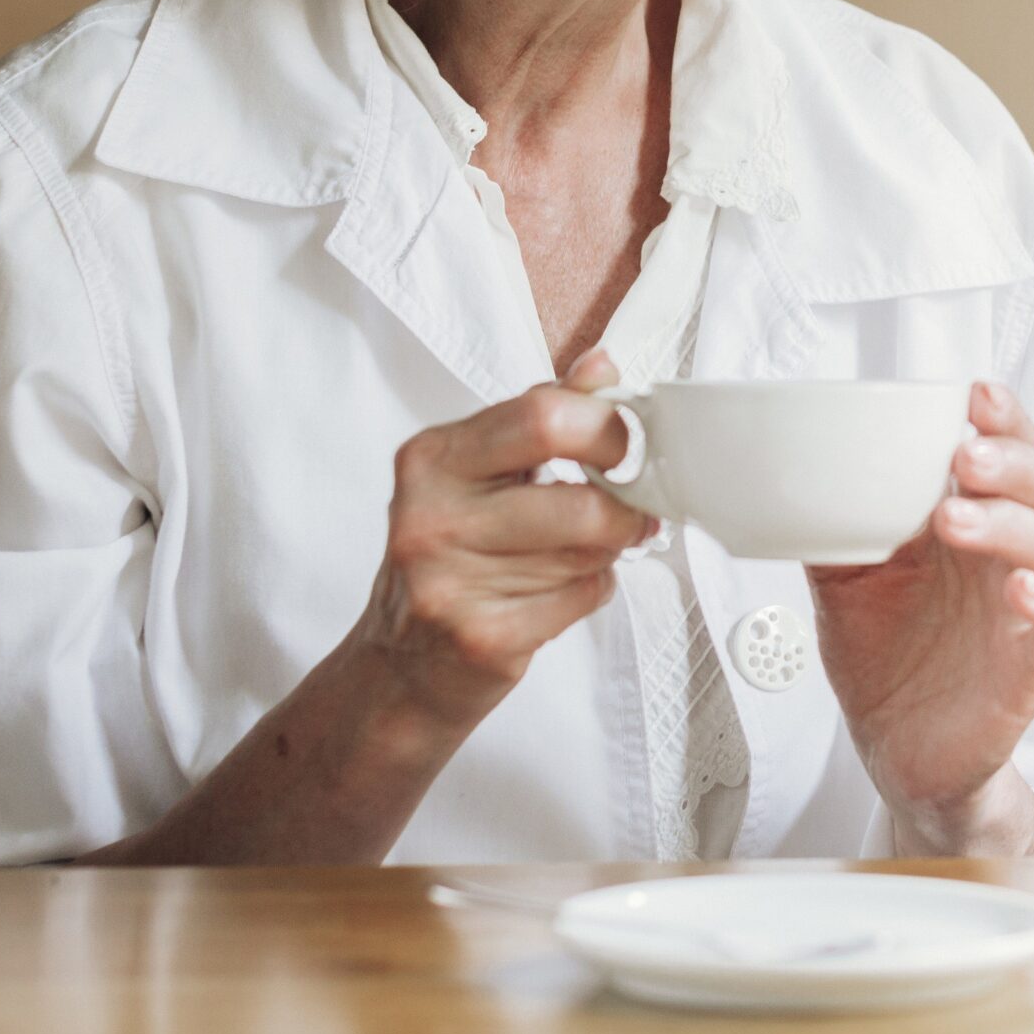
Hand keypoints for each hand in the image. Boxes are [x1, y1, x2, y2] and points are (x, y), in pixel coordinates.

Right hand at [354, 351, 651, 733]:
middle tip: (633, 511)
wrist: (400, 666)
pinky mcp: (481, 637)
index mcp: (433, 458)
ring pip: (589, 552)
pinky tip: (556, 593)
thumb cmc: (449, 557)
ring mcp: (450, 581)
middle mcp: (431, 516)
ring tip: (579, 554)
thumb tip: (601, 367)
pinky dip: (590, 592)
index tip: (632, 445)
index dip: (609, 430)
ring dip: (606, 552)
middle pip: (580, 499)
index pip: (545, 416)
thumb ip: (540, 417)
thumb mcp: (478, 474)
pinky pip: (582, 597)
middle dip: (624, 508)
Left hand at [808, 382, 1033, 852]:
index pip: (1007, 450)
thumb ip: (833, 526)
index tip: (974, 395)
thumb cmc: (885, 658)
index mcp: (971, 519)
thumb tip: (788, 475)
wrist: (898, 752)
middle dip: (1011, 462)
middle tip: (962, 459)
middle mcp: (1007, 553)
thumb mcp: (843, 581)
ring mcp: (1028, 606)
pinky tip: (1018, 589)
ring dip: (1013, 522)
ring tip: (957, 520)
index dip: (1003, 417)